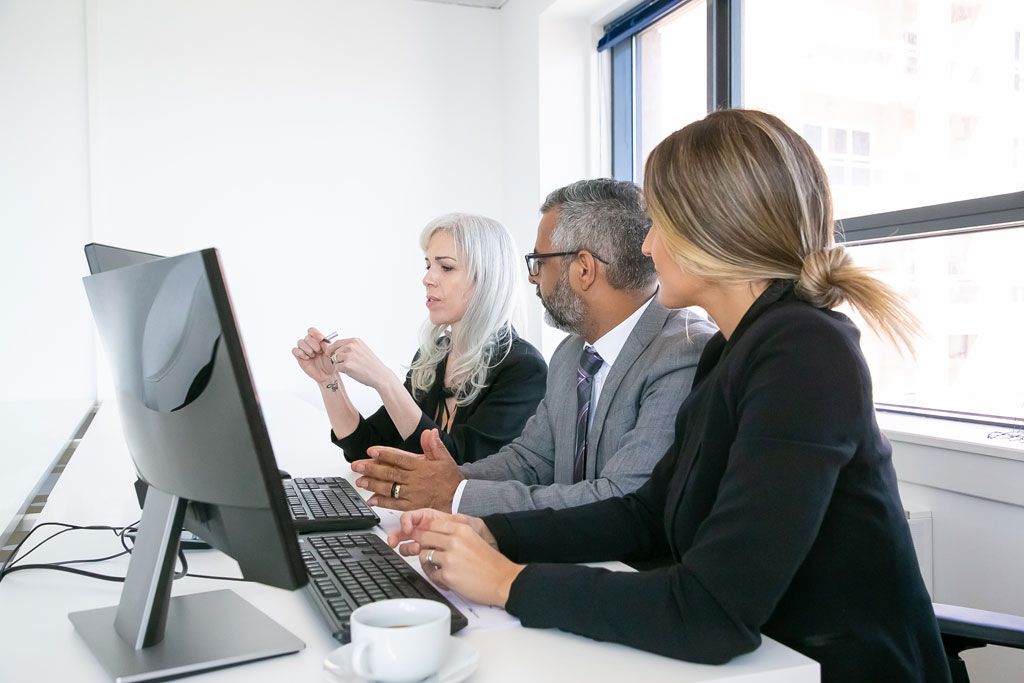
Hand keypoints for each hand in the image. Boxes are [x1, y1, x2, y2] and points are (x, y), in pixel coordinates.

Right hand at [291, 327, 335, 382]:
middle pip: (307, 337)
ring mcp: (304, 350)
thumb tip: (322, 340)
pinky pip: (294, 350)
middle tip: (319, 352)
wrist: (326, 374)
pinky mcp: (299, 356)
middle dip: (313, 344)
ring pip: (300, 342)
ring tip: (313, 356)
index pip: (312, 331)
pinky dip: (300, 353)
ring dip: (308, 349)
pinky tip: (307, 358)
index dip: (315, 333)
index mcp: (317, 340)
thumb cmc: (329, 362)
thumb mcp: (331, 353)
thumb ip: (327, 346)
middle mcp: (310, 343)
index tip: (321, 339)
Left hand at [326, 337, 394, 390]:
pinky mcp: (346, 365)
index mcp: (355, 341)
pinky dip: (342, 371)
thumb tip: (335, 349)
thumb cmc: (371, 364)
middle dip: (338, 359)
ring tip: (352, 367)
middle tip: (348, 364)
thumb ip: (350, 347)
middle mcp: (351, 346)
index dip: (332, 349)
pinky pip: (337, 368)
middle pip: (334, 352)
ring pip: (335, 360)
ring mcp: (348, 355)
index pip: (337, 342)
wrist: (380, 375)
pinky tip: (352, 371)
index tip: (329, 353)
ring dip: (340, 365)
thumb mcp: (362, 350)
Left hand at [351, 429, 463, 511]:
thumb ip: (434, 445)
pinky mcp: (412, 506)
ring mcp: (412, 494)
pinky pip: (394, 504)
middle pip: (389, 473)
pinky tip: (371, 500)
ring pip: (389, 488)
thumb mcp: (445, 458)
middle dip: (371, 468)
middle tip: (357, 466)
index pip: (399, 458)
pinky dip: (382, 502)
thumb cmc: (451, 479)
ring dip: (373, 485)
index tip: (371, 451)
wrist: (460, 499)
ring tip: (360, 481)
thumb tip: (429, 432)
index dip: (384, 454)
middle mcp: (414, 480)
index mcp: (420, 466)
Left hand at [388, 509, 520, 607]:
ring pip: (424, 555)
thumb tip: (436, 537)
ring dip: (429, 563)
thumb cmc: (491, 563)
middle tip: (433, 555)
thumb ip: (456, 535)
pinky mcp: (447, 575)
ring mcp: (449, 558)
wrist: (503, 581)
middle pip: (425, 538)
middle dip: (426, 547)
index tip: (432, 541)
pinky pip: (431, 574)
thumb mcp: (474, 539)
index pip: (433, 524)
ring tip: (439, 569)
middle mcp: (454, 540)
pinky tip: (447, 580)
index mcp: (461, 529)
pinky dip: (436, 578)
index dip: (430, 534)